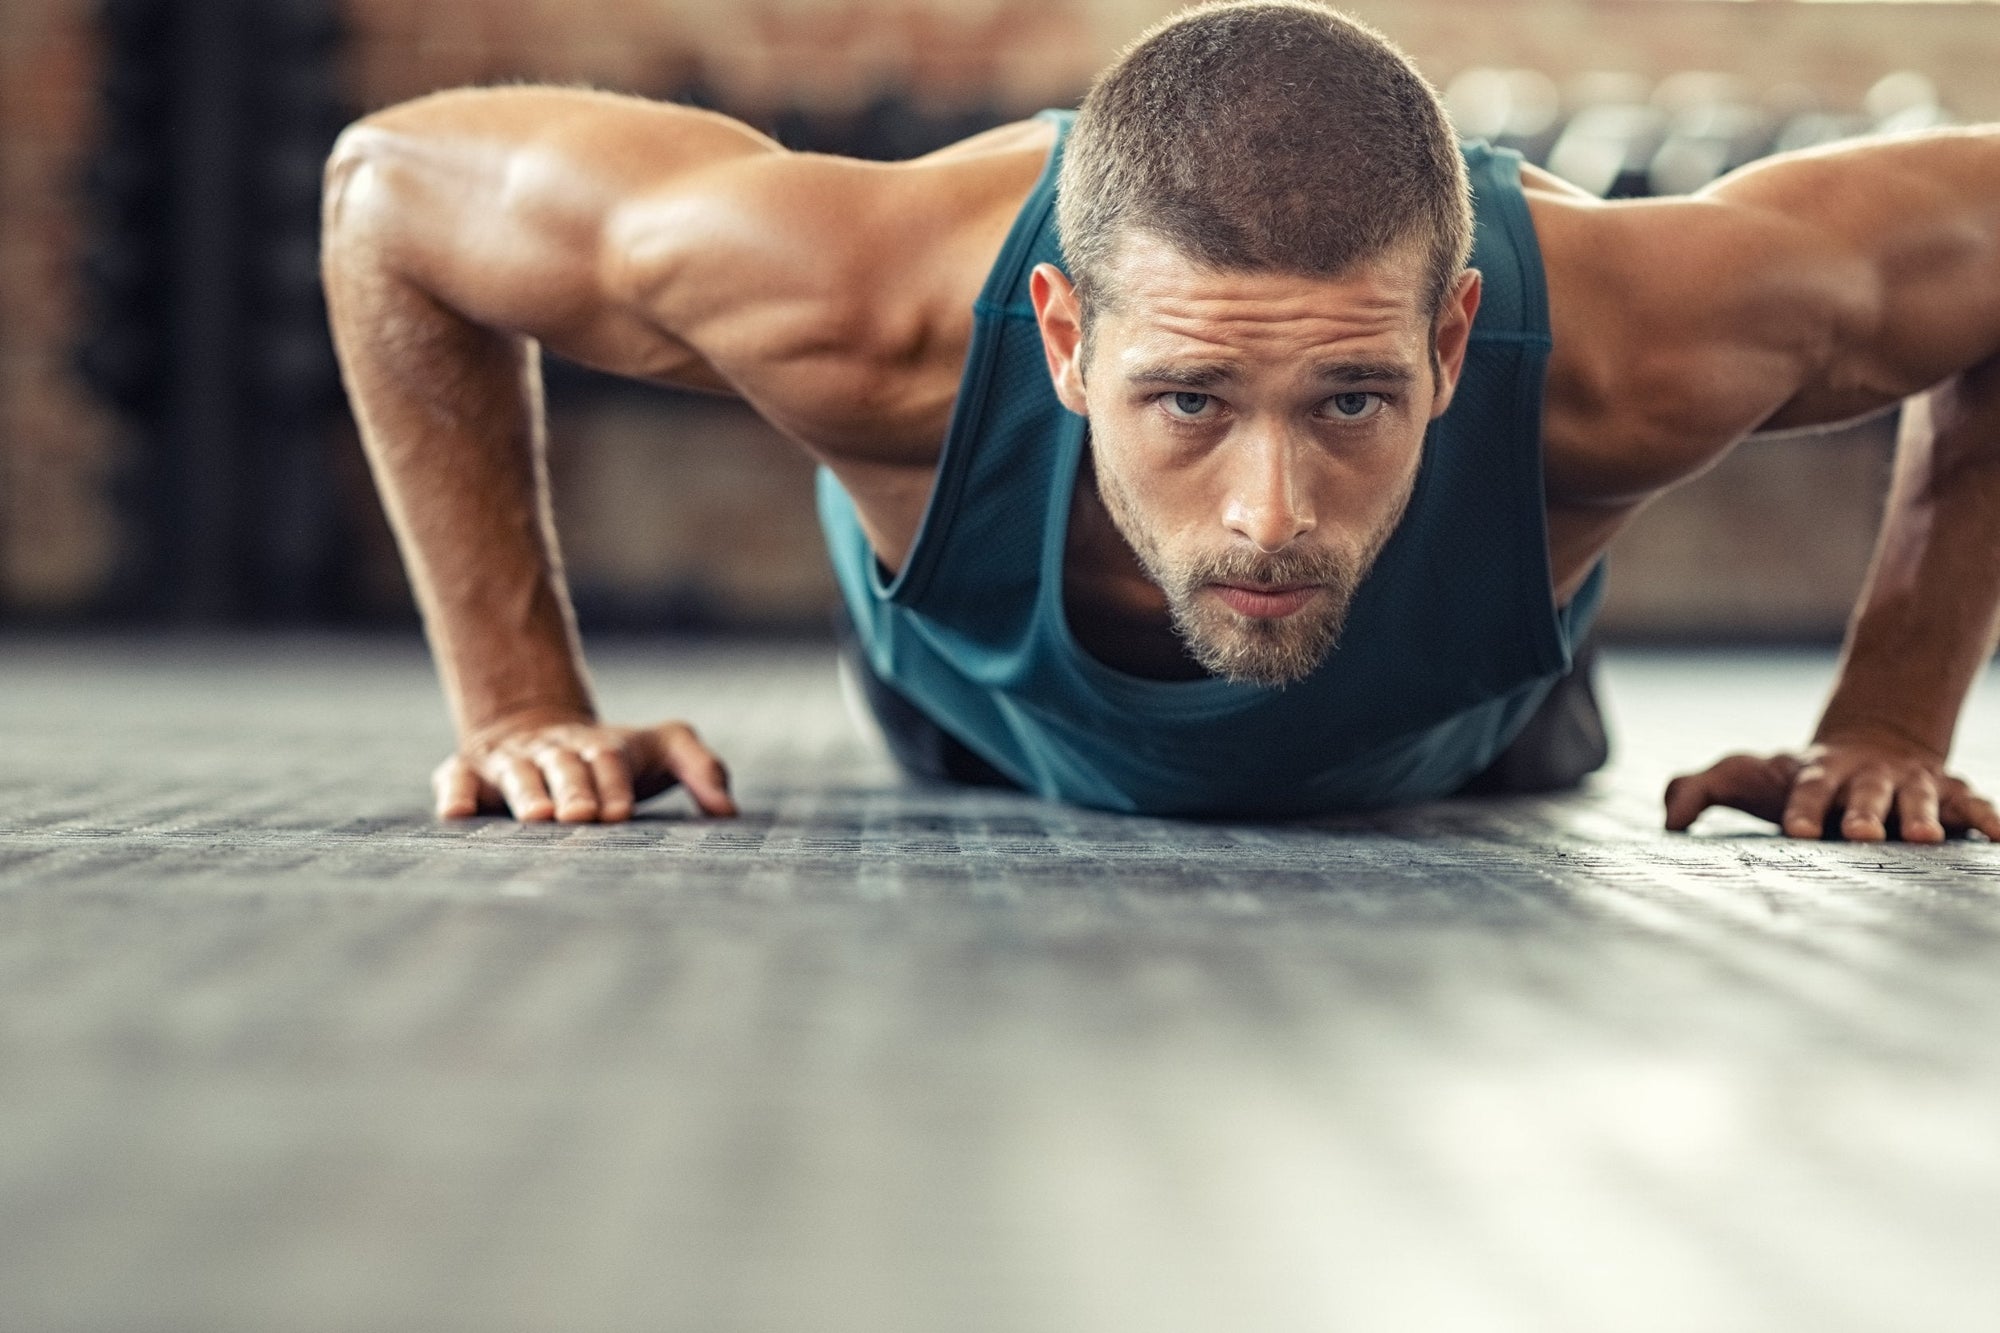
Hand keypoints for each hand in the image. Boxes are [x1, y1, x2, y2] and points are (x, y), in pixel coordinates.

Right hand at [432, 717, 736, 822]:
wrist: (539, 727)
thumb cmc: (617, 759)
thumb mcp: (664, 748)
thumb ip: (702, 768)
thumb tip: (729, 812)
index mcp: (602, 748)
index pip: (610, 762)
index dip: (614, 786)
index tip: (620, 814)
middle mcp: (555, 752)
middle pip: (565, 767)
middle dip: (573, 790)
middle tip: (580, 817)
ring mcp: (511, 762)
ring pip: (517, 774)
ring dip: (525, 794)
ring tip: (534, 818)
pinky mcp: (469, 773)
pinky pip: (456, 779)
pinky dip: (453, 794)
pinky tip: (454, 815)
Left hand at [1664, 735, 1999, 841]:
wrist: (1868, 743)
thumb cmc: (1793, 777)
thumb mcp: (1743, 777)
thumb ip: (1698, 790)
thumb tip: (1668, 820)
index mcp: (1815, 776)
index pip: (1805, 791)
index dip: (1802, 809)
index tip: (1798, 832)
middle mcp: (1865, 779)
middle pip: (1865, 795)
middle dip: (1866, 813)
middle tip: (1865, 835)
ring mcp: (1909, 785)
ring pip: (1919, 798)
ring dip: (1924, 817)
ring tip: (1930, 839)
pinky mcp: (1947, 793)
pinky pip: (1972, 803)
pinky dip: (1986, 817)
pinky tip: (1998, 837)